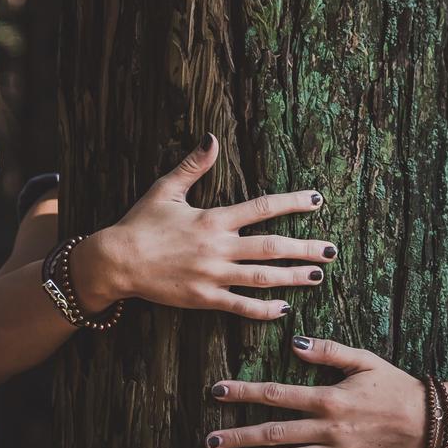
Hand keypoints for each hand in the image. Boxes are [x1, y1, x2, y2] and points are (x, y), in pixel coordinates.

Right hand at [71, 133, 336, 319]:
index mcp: (213, 219)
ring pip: (262, 278)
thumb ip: (194, 165)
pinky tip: (283, 309)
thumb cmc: (140, 224)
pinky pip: (239, 306)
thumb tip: (212, 138)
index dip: (292, 203)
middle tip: (331, 251)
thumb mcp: (166, 189)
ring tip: (317, 276)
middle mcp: (218, 248)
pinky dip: (263, 309)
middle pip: (271, 247)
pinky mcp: (204, 299)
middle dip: (304, 248)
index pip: (262, 208)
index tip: (317, 201)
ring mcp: (212, 276)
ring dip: (292, 277)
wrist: (116, 262)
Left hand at [205, 335, 425, 447]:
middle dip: (239, 435)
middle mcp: (328, 429)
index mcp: (328, 398)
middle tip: (209, 440)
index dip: (244, 392)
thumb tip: (294, 343)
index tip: (217, 392)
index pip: (277, 394)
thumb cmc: (396, 387)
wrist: (432, 422)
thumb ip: (328, 351)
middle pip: (274, 432)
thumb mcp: (365, 360)